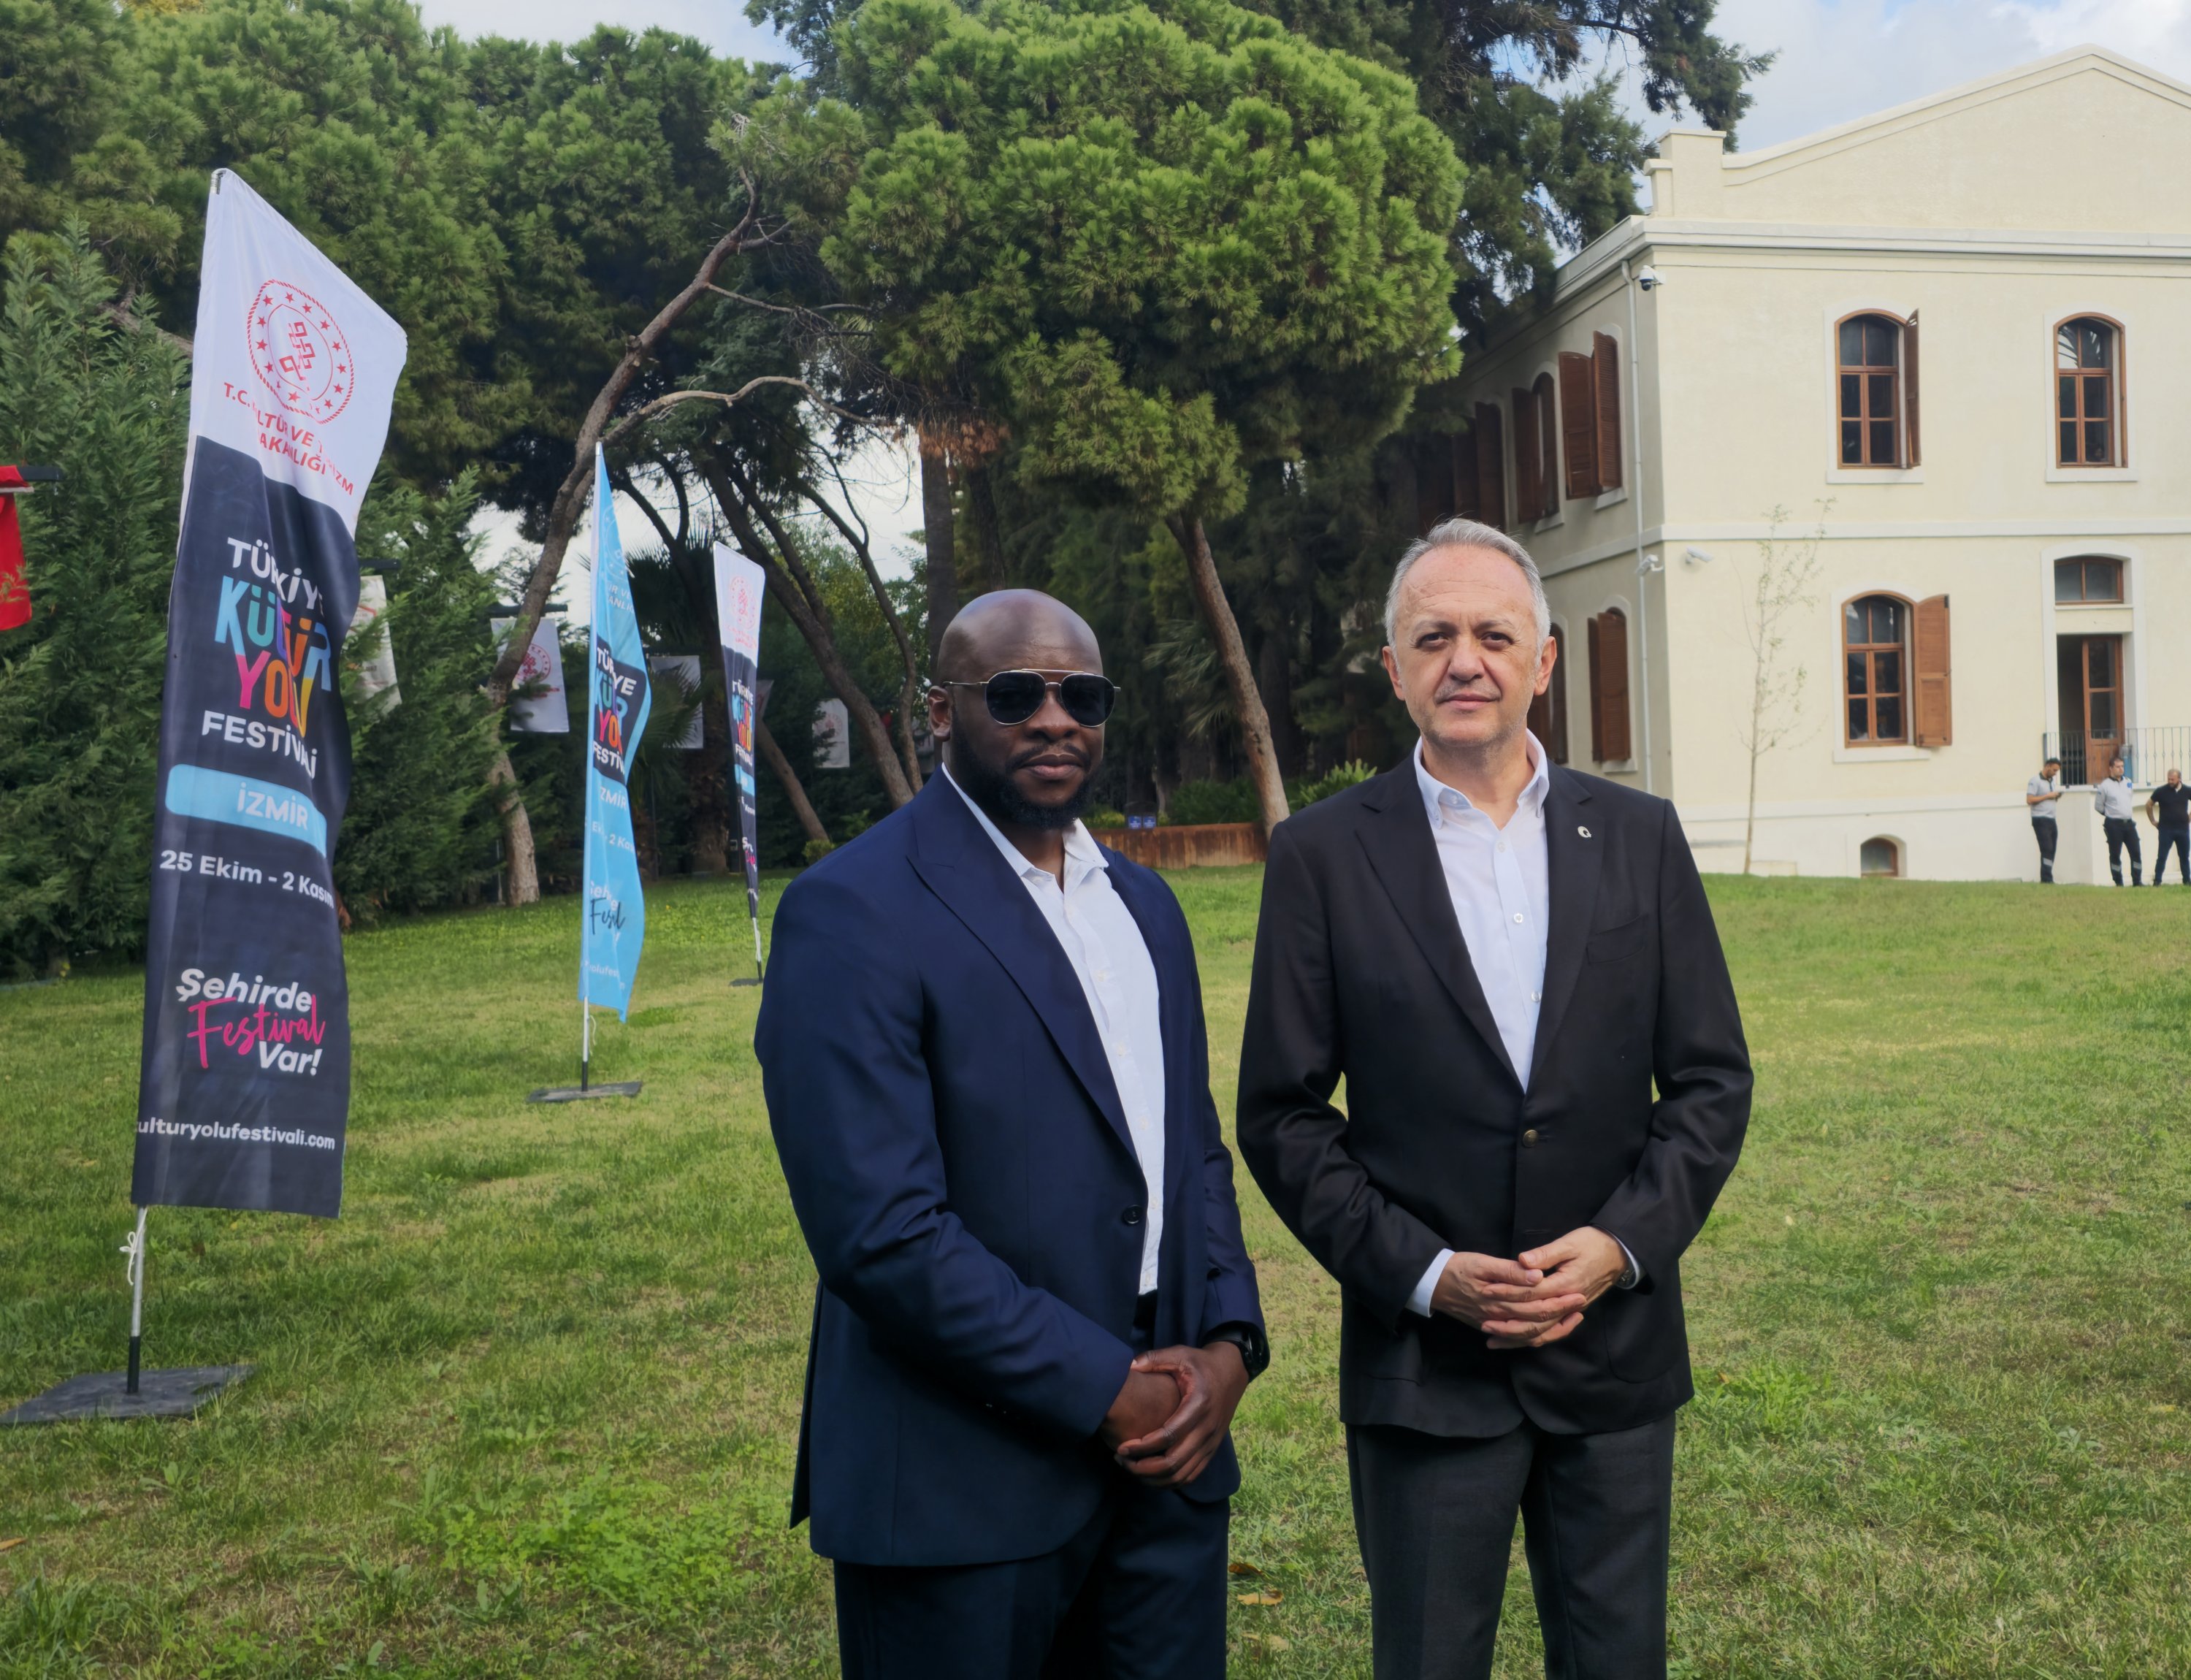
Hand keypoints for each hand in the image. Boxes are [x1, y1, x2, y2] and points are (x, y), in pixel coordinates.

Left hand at [1110, 1342, 1249, 1487]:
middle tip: (1121, 1460)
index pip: (1169, 1435)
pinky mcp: (1211, 1450)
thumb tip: (1129, 1368)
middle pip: (1174, 1462)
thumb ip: (1154, 1359)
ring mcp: (1211, 1443)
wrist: (1232, 1372)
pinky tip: (1150, 1474)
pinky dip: (1169, 1481)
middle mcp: (1207, 1428)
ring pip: (1182, 1475)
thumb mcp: (1180, 1354)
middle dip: (1143, 1467)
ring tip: (1131, 1468)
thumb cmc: (1201, 1364)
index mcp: (1199, 1404)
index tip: (1121, 1447)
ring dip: (1154, 1478)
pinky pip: (1191, 1476)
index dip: (1143, 1446)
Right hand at [1429, 1250, 1585, 1347]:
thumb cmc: (1457, 1268)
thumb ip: (1509, 1270)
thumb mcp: (1481, 1262)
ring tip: (1572, 1318)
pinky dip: (1534, 1337)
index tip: (1578, 1292)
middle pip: (1536, 1318)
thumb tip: (1536, 1276)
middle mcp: (1500, 1316)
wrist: (1432, 1284)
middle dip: (1562, 1312)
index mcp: (1499, 1299)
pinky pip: (1517, 1339)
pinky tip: (1546, 1332)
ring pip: (1529, 1333)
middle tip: (1582, 1302)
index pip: (1536, 1301)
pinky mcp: (1491, 1327)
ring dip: (1553, 1327)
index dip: (1558, 1298)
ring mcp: (1495, 1325)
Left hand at [1494, 1227, 1630, 1350]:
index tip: (1487, 1291)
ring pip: (1543, 1331)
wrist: (1618, 1253)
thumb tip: (1523, 1262)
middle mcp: (1569, 1302)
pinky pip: (1551, 1331)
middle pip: (1535, 1318)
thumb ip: (1545, 1254)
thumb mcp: (1569, 1244)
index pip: (1532, 1293)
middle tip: (1483, 1321)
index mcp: (1566, 1284)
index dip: (1508, 1292)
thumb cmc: (1593, 1244)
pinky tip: (1517, 1339)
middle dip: (1508, 1321)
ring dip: (1518, 1336)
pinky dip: (1533, 1337)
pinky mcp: (1571, 1312)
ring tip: (1493, 1338)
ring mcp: (1571, 1310)